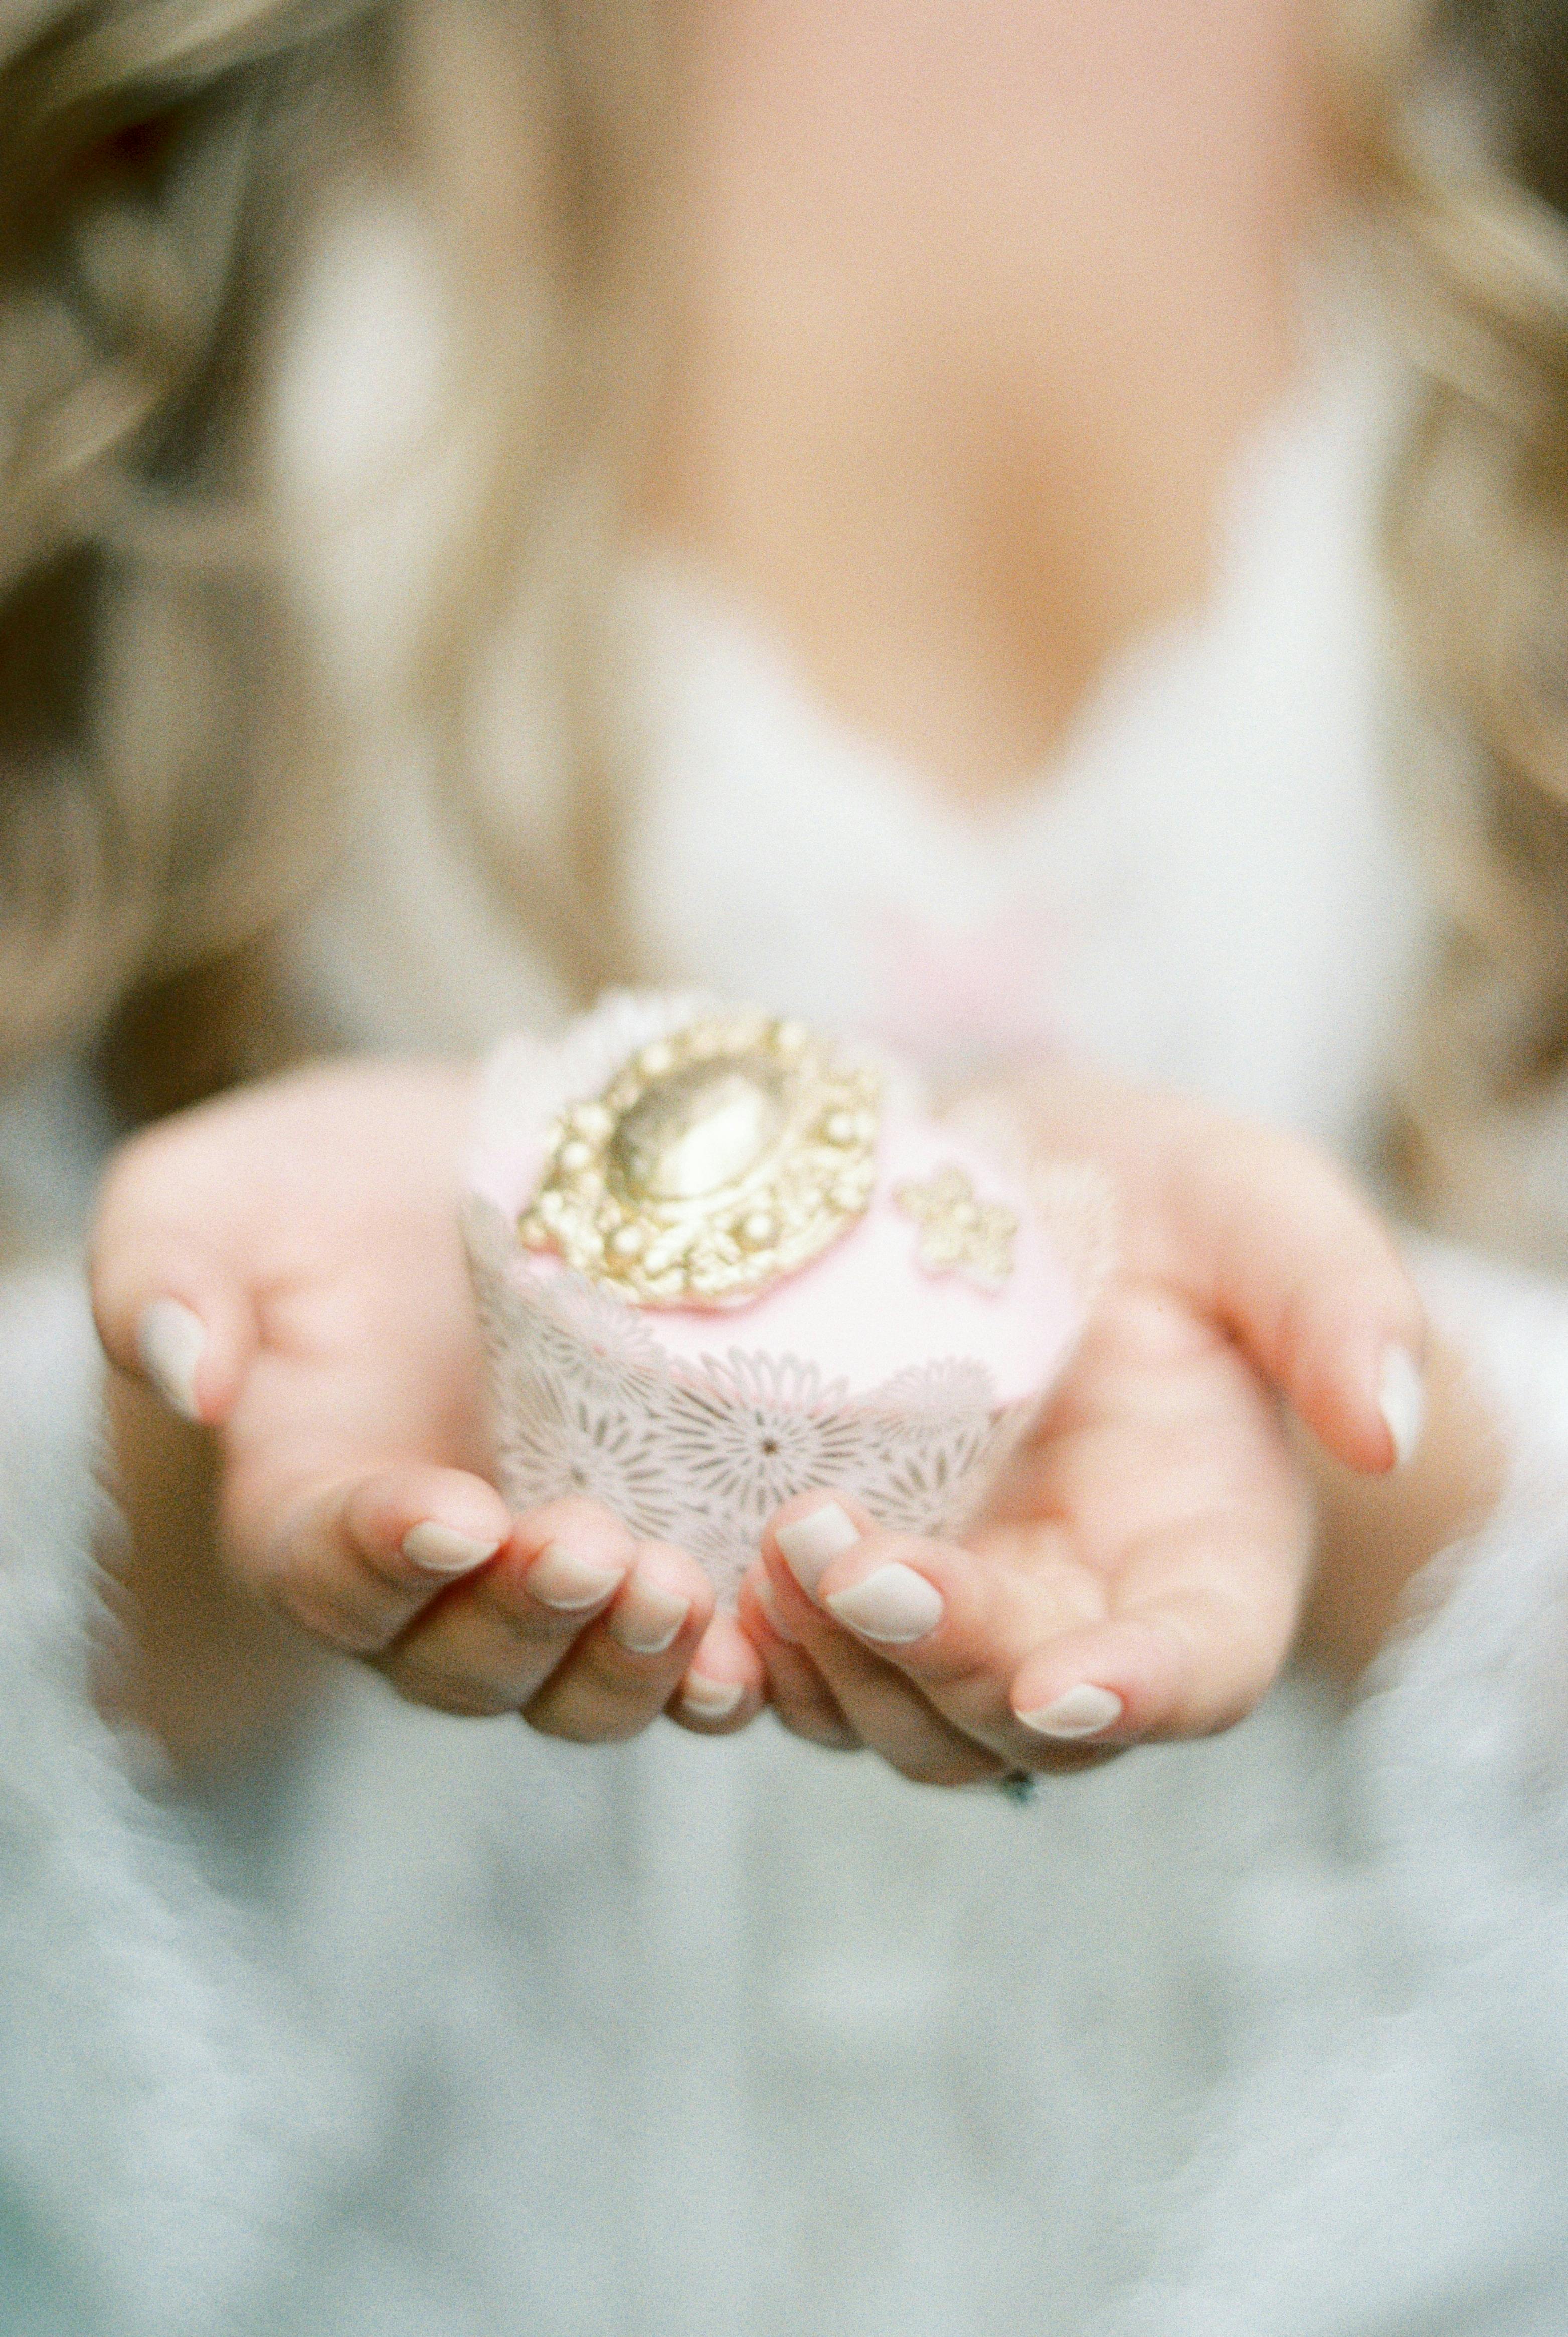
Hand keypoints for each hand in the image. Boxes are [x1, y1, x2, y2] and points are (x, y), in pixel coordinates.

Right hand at [92, 1061, 765, 1745]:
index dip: (388, 1560)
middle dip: (527, 1624)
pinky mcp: (662, 1554)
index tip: (453, 1512)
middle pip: (463, 1667)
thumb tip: (182, 1368)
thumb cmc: (324, 1184)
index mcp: (307, 1512)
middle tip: (593, 1550)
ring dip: (631, 1665)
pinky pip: (690, 1659)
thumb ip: (162, 1273)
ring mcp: (551, 1585)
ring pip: (580, 1689)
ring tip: (682, 1592)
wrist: (476, 1168)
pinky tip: (773, 1641)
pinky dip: (725, 1669)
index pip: (331, 1577)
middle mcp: (430, 1584)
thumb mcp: (210, 1194)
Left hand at [737, 1066, 1427, 1784]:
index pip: (1195, 1668)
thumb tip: (1385, 1424)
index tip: (1060, 1679)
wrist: (1014, 1191)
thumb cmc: (1158, 1203)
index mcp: (1206, 1558)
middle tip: (838, 1546)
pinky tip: (689, 1595)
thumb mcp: (1257, 1211)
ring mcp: (959, 1618)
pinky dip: (750, 1664)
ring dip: (830, 1669)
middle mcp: (1082, 1617)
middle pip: (1018, 1718)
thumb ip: (1331, 1302)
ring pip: (898, 1722)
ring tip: (764, 1555)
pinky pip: (800, 1678)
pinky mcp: (851, 1596)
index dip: (1139, 1691)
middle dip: (934, 1653)